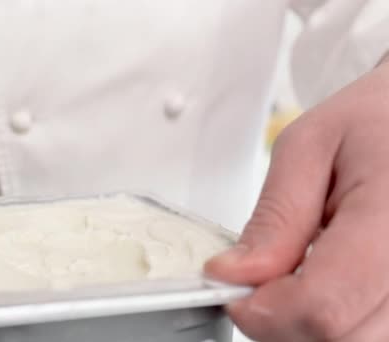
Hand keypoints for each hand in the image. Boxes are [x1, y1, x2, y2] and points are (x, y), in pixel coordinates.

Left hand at [205, 62, 388, 341]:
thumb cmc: (376, 120)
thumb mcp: (308, 149)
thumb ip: (275, 219)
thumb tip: (234, 276)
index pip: (322, 306)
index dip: (265, 310)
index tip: (234, 289)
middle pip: (339, 338)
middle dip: (283, 320)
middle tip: (263, 280)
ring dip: (312, 322)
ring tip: (303, 273)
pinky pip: (376, 331)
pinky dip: (340, 318)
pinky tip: (330, 282)